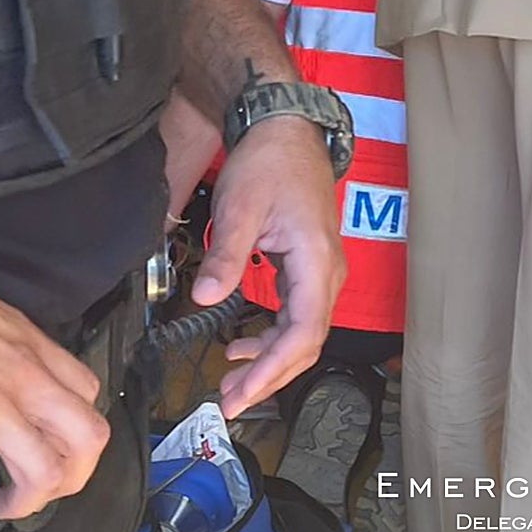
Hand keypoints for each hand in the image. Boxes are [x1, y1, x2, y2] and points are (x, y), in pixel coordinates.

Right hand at [0, 244, 108, 519]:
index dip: (75, 429)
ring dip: (21, 502)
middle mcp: (27, 379)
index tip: (50, 443)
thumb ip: (10, 355)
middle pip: (89, 439)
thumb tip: (2, 383)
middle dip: (72, 477)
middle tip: (38, 490)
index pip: (89, 393)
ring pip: (45, 475)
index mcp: (35, 350)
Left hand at [192, 115, 345, 418]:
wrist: (286, 130)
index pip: (303, 333)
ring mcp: (322, 270)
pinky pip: (298, 315)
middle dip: (269, 377)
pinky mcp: (309, 266)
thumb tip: (204, 297)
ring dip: (270, 362)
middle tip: (229, 401)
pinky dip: (273, 339)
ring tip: (231, 381)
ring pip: (304, 333)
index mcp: (315, 260)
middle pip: (307, 342)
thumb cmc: (269, 163)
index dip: (272, 370)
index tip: (239, 393)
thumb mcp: (240, 208)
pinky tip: (243, 346)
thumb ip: (225, 257)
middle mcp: (327, 271)